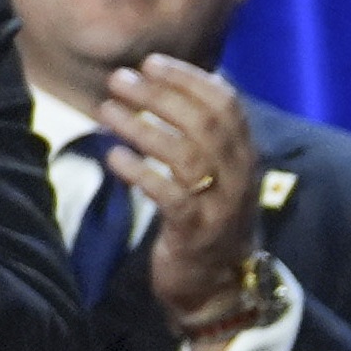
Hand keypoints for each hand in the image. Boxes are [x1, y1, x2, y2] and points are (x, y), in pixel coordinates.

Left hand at [100, 54, 263, 340]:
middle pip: (203, 124)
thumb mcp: (213, 174)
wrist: (218, 287)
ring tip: (106, 111)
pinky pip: (170, 195)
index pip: (226, 104)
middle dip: (159, 95)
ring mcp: (220, 206)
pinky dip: (140, 172)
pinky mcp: (196, 233)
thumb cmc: (207, 220)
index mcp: (244, 156)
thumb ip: (197, 133)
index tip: (151, 62)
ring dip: (142, 128)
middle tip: (119, 80)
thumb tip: (165, 84)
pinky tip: (114, 157)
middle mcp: (239, 177)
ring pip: (186, 155)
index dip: (188, 78)